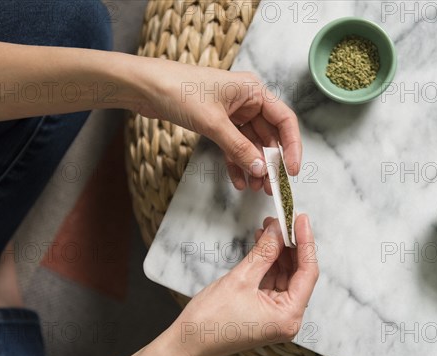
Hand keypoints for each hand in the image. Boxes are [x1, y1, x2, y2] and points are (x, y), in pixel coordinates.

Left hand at [133, 60, 301, 192]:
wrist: (145, 86)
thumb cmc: (179, 90)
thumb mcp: (213, 122)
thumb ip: (239, 148)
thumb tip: (261, 170)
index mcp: (254, 91)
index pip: (284, 120)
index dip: (291, 146)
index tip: (290, 170)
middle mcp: (247, 101)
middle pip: (269, 135)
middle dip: (271, 162)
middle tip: (273, 187)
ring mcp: (233, 113)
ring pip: (252, 144)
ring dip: (254, 166)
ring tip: (257, 188)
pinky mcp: (218, 123)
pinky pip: (234, 146)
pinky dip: (237, 163)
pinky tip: (240, 181)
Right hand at [168, 214, 318, 355]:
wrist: (186, 342)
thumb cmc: (210, 321)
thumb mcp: (240, 279)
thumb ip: (264, 253)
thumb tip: (278, 230)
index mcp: (288, 317)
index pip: (308, 273)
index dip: (306, 242)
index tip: (300, 219)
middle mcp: (287, 318)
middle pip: (298, 273)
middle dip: (291, 245)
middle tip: (285, 219)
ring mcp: (276, 315)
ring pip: (285, 275)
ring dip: (278, 251)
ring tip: (270, 227)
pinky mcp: (264, 311)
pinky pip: (272, 281)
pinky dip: (269, 262)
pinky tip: (263, 243)